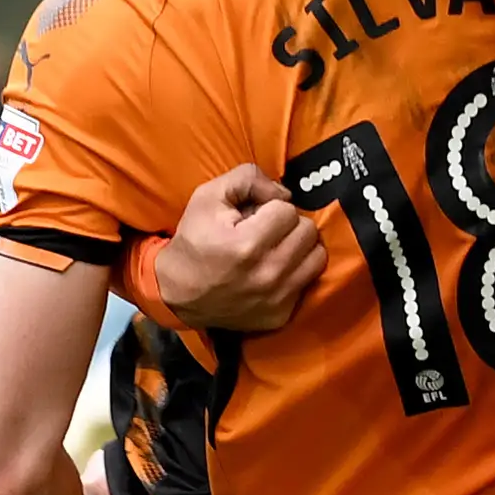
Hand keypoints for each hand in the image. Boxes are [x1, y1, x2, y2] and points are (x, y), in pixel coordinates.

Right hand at [156, 165, 322, 331]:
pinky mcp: (280, 315)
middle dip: (288, 226)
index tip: (254, 217)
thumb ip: (248, 179)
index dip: (271, 208)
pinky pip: (308, 283)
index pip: (288, 210)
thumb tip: (285, 192)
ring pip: (317, 257)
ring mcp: (277, 299)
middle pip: (308, 232)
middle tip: (267, 232)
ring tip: (276, 249)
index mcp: (248, 244)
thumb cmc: (193, 241)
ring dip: (299, 248)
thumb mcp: (208, 196)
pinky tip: (273, 271)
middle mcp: (268, 274)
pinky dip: (295, 273)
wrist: (177, 293)